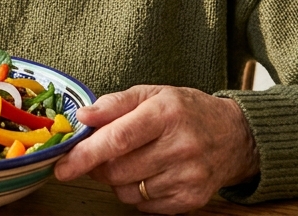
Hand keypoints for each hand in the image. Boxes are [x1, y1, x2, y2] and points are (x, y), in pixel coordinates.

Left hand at [54, 85, 259, 213]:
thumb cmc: (186, 111)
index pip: (118, 139)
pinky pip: (144, 206)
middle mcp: (181, 146)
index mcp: (166, 114)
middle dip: (98, 166)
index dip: (85, 155)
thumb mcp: (152, 94)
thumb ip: (114, 103)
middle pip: (118, 170)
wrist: (235, 136)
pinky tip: (151, 174)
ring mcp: (188, 176)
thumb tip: (82, 117)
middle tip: (103, 155)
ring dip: (118, 180)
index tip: (62, 166)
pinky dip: (137, 193)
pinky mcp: (192, 199)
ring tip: (135, 160)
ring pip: (128, 191)